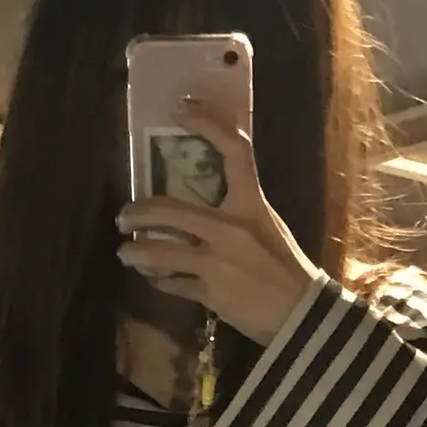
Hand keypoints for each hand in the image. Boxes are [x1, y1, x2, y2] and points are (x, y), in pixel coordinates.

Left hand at [116, 99, 322, 345]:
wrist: (302, 316)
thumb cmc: (287, 269)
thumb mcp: (269, 227)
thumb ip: (239, 212)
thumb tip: (203, 202)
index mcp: (252, 204)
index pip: (233, 150)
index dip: (206, 122)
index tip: (180, 110)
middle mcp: (231, 228)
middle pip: (169, 210)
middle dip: (138, 214)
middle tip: (123, 218)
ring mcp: (218, 262)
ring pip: (160, 252)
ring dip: (136, 253)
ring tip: (125, 254)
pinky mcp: (211, 293)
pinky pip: (173, 284)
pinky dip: (160, 281)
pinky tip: (154, 279)